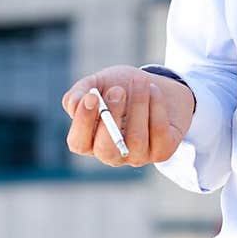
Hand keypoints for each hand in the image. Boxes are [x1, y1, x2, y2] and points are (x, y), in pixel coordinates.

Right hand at [61, 66, 194, 167]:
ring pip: (136, 139)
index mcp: (90, 140)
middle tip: (118, 90)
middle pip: (106, 148)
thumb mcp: (99, 83)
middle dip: (112, 116)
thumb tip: (74, 104)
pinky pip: (159, 133)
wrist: (156, 87)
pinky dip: (157, 107)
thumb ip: (80, 92)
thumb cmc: (121, 87)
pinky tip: (154, 91)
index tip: (92, 96)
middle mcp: (112, 154)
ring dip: (138, 105)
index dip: (83, 122)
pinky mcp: (162, 151)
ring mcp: (137, 156)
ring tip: (141, 82)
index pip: (79, 143)